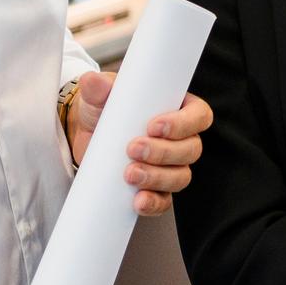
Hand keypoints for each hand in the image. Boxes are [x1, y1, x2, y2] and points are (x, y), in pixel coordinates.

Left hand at [66, 72, 213, 216]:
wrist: (86, 137)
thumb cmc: (106, 110)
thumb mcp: (103, 96)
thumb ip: (100, 88)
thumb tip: (92, 81)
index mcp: (179, 110)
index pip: (198, 116)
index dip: (183, 123)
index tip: (154, 126)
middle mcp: (181, 139)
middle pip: (191, 149)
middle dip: (163, 152)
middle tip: (133, 149)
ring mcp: (170, 166)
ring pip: (181, 176)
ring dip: (157, 177)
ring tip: (129, 173)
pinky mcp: (155, 188)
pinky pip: (165, 201)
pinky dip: (153, 203)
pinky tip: (137, 201)